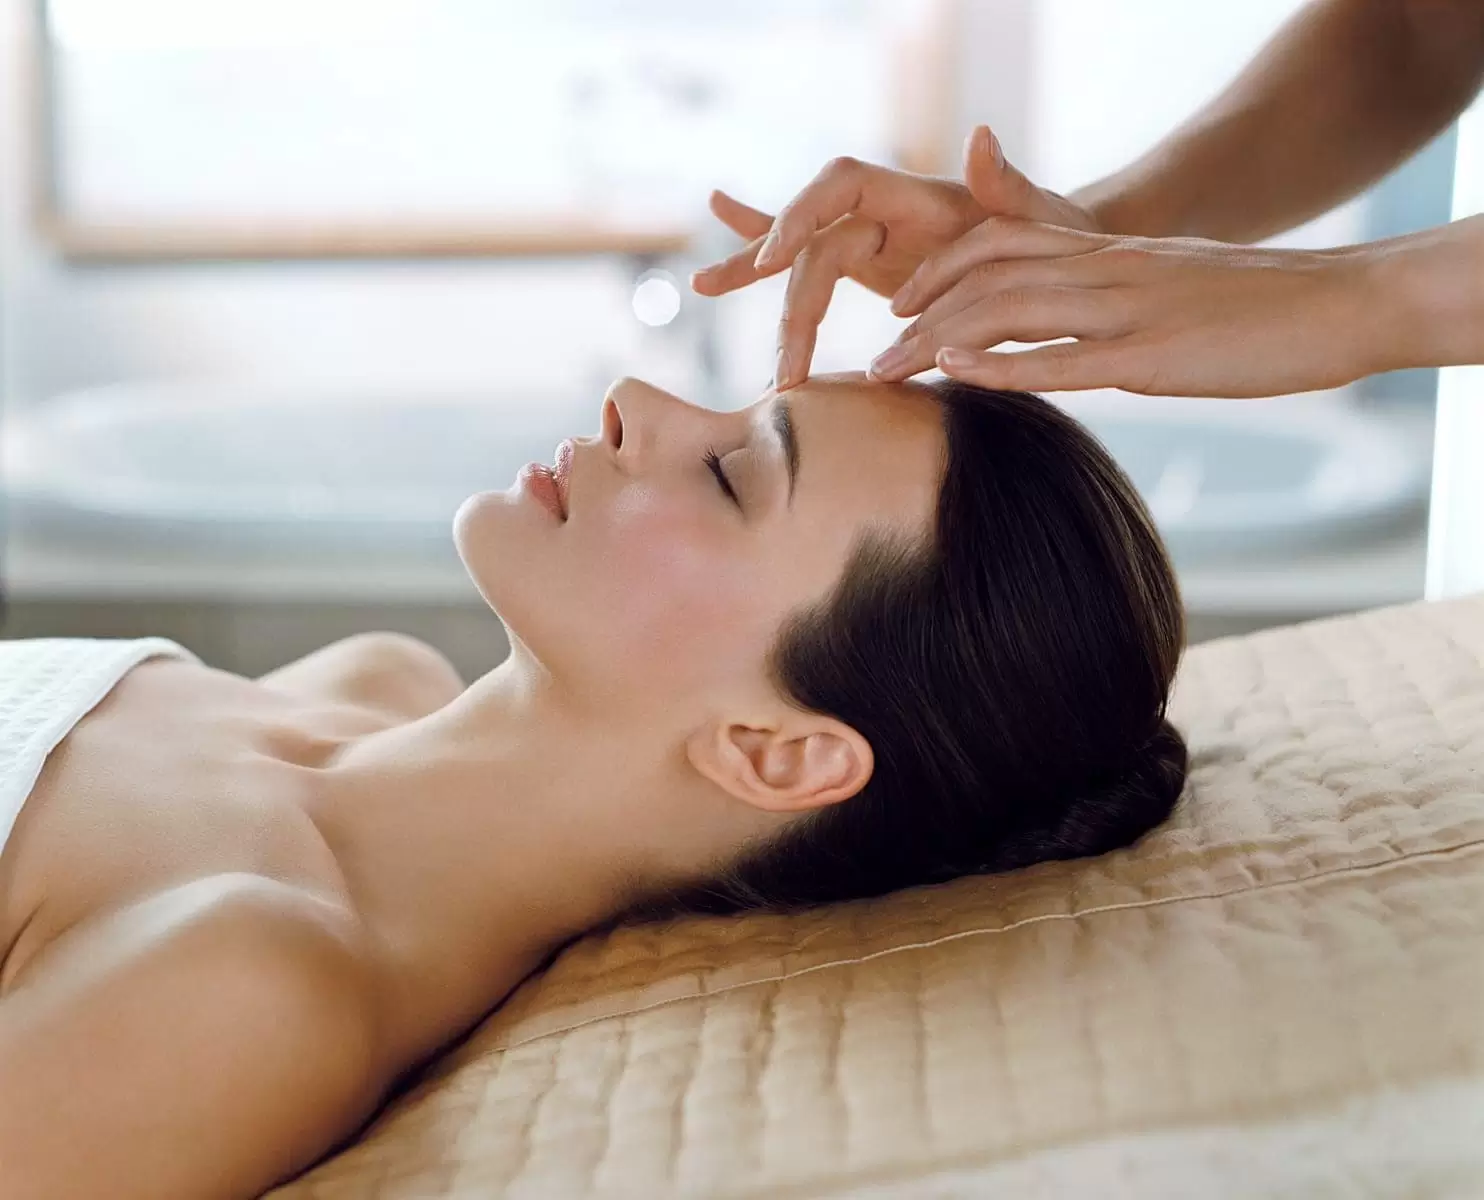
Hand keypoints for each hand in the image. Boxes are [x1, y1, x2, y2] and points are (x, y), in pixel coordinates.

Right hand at [691, 126, 1098, 388]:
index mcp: (915, 194)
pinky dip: (755, 266)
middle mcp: (882, 210)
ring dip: (754, 281)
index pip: (841, 188)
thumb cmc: (1053, 238)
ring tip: (703, 285)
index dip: (801, 217)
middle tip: (786, 368)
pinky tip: (709, 275)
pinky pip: (802, 263)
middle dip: (792, 304)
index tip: (773, 263)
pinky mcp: (861, 263)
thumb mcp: (1041, 220)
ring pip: (798, 262)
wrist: (1055, 257)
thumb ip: (1008, 186)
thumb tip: (982, 136)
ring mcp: (867, 236)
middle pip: (813, 247)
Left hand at [869, 220, 1389, 397]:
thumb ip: (1115, 299)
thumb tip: (1074, 335)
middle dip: (919, 315)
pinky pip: (1064, 356)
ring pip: (1010, 310)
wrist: (1344, 302)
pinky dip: (1002, 365)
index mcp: (1110, 253)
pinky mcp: (1156, 353)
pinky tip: (957, 374)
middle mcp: (1108, 270)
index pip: (1001, 243)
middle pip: (987, 277)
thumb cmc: (1259, 305)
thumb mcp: (1172, 286)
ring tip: (887, 371)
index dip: (941, 271)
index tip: (900, 306)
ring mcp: (1130, 308)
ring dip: (938, 341)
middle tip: (872, 357)